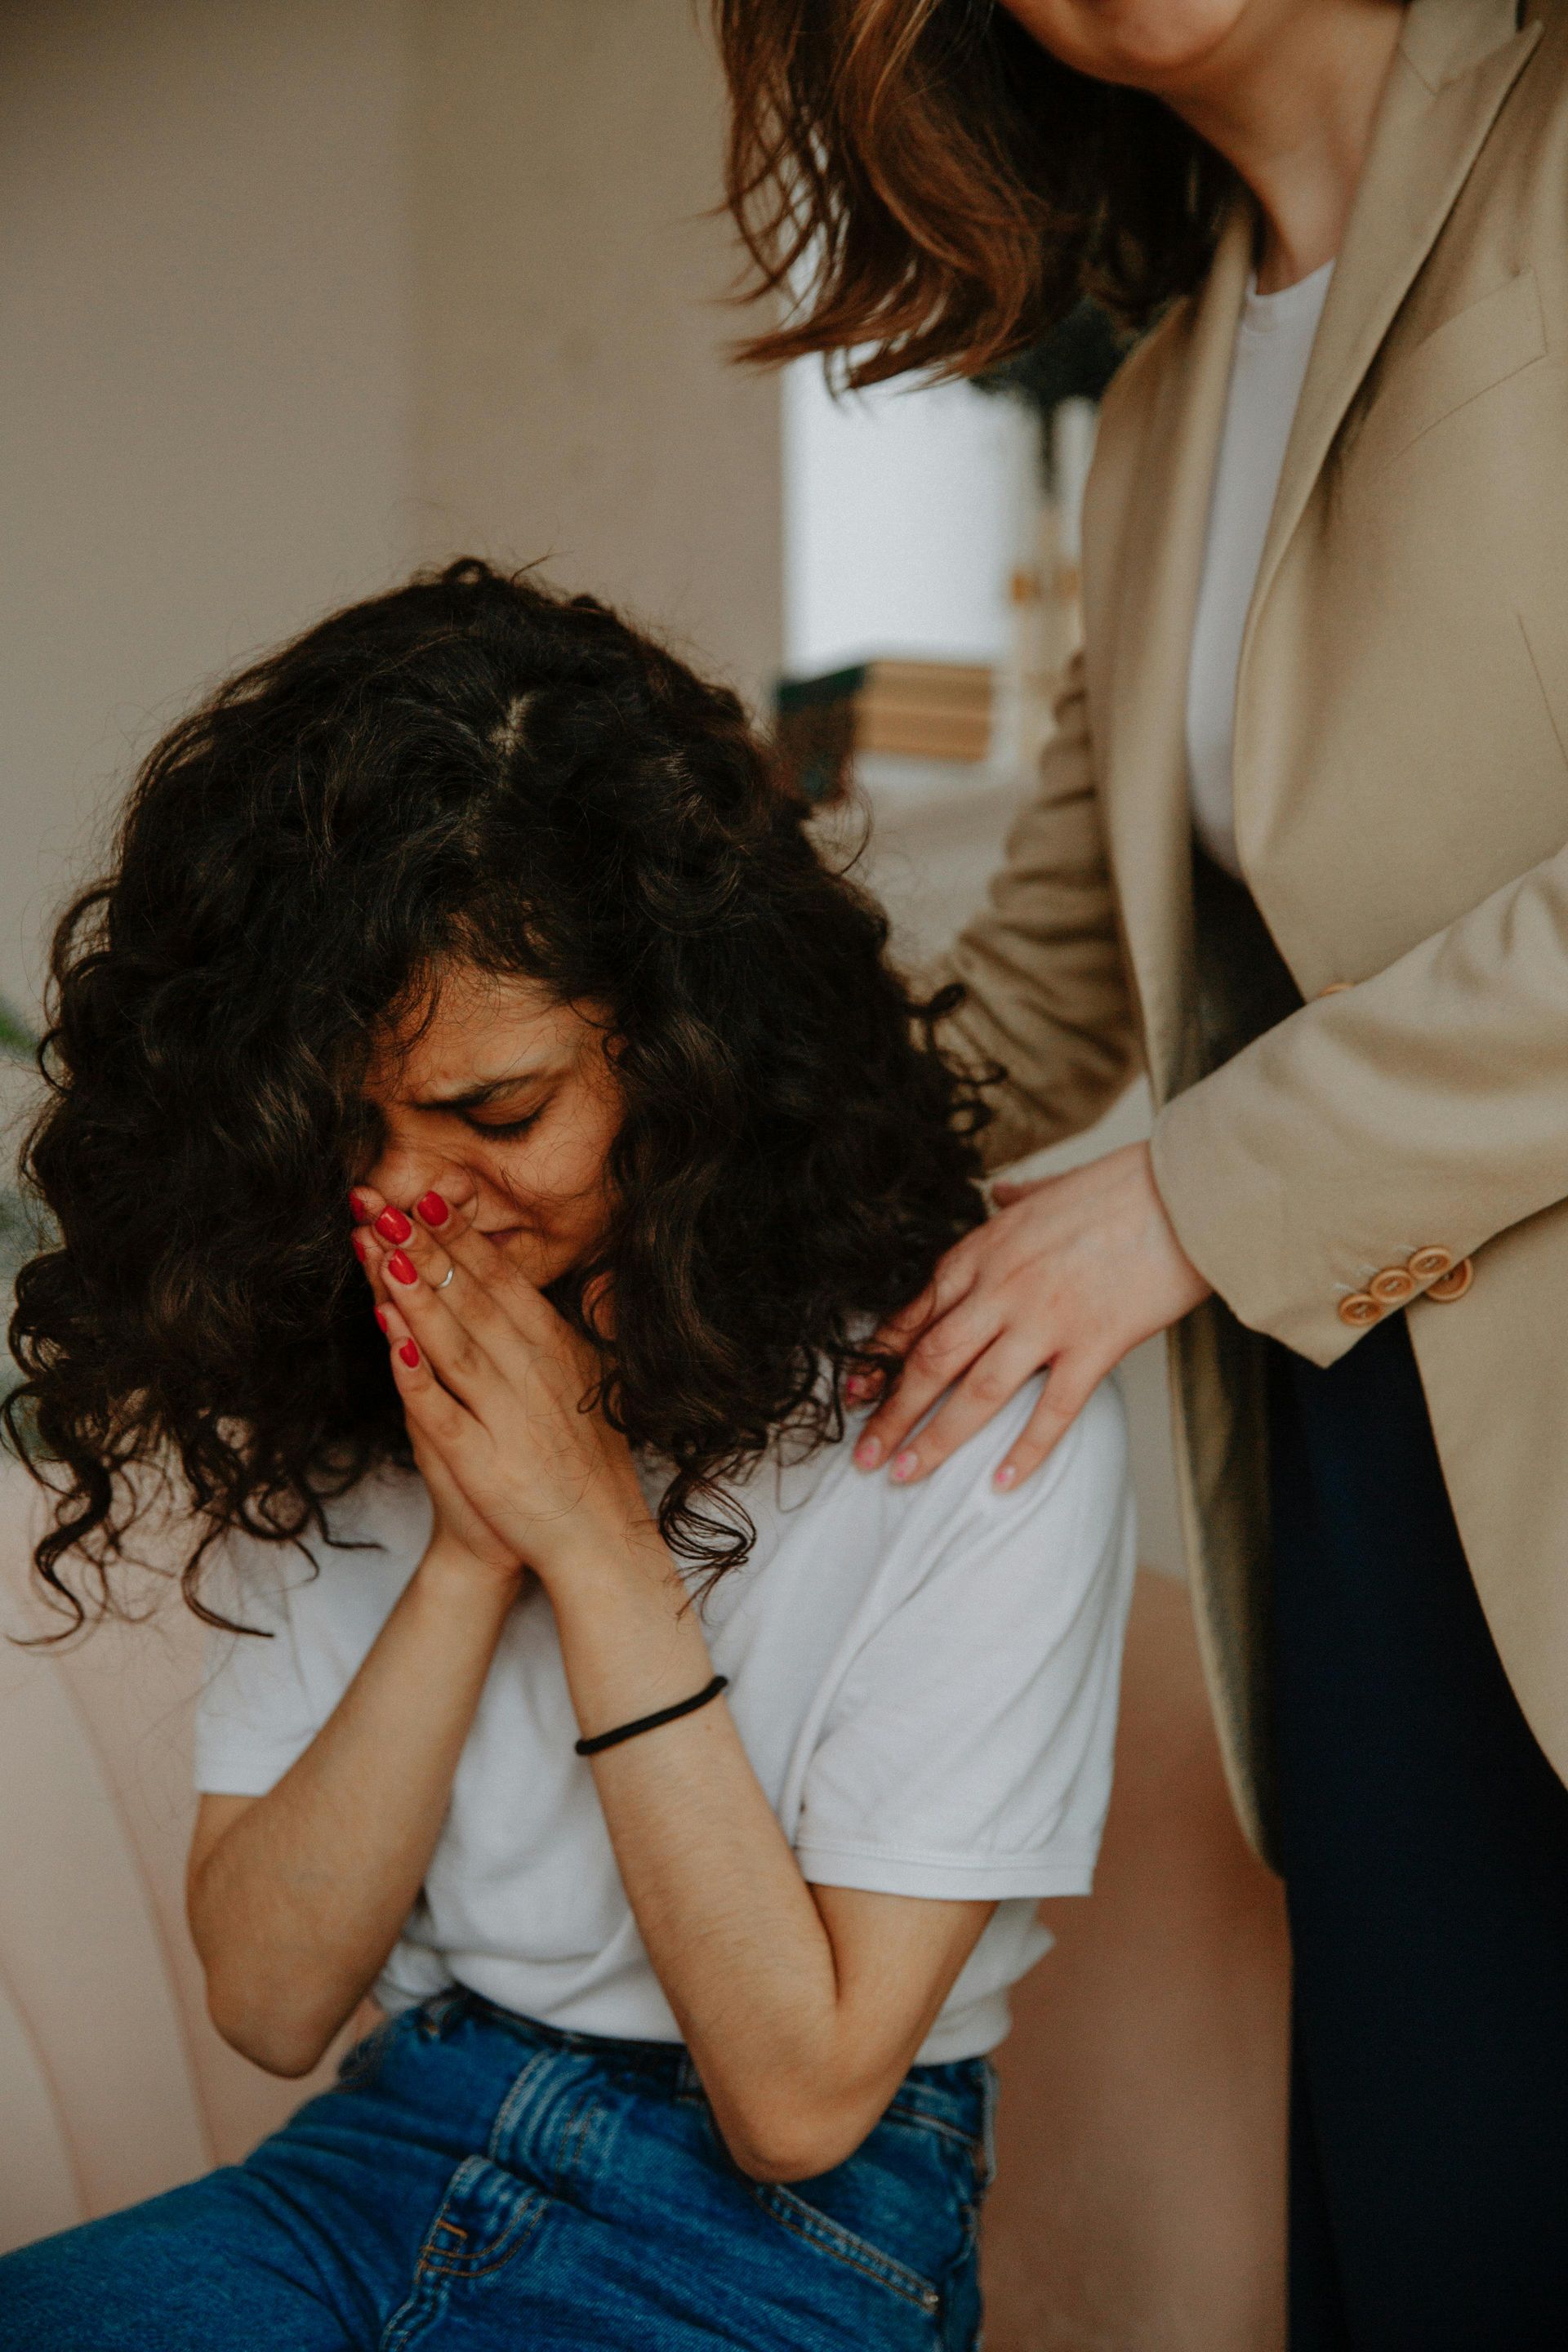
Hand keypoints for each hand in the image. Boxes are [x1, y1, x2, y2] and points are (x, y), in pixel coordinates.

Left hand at [350, 1180, 651, 1585]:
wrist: (598, 1540)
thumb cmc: (584, 1462)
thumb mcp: (589, 1382)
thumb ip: (567, 1333)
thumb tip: (569, 1280)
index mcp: (556, 1350)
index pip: (501, 1280)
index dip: (460, 1236)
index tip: (425, 1193)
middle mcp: (534, 1374)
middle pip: (471, 1298)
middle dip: (424, 1245)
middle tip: (383, 1200)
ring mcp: (509, 1416)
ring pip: (454, 1341)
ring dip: (415, 1289)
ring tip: (379, 1244)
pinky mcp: (483, 1460)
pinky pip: (441, 1407)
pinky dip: (414, 1370)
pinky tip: (388, 1335)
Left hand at [855, 1142, 1210, 1488]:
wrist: (1185, 1189)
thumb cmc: (1121, 1187)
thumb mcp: (1049, 1188)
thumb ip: (1017, 1201)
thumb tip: (1001, 1194)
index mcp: (983, 1251)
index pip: (916, 1314)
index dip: (880, 1360)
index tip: (854, 1394)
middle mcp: (1001, 1288)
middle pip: (930, 1362)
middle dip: (891, 1414)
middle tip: (865, 1456)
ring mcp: (1045, 1319)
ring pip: (974, 1393)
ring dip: (935, 1440)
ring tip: (906, 1476)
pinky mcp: (1094, 1345)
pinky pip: (1052, 1411)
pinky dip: (1024, 1452)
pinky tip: (999, 1485)